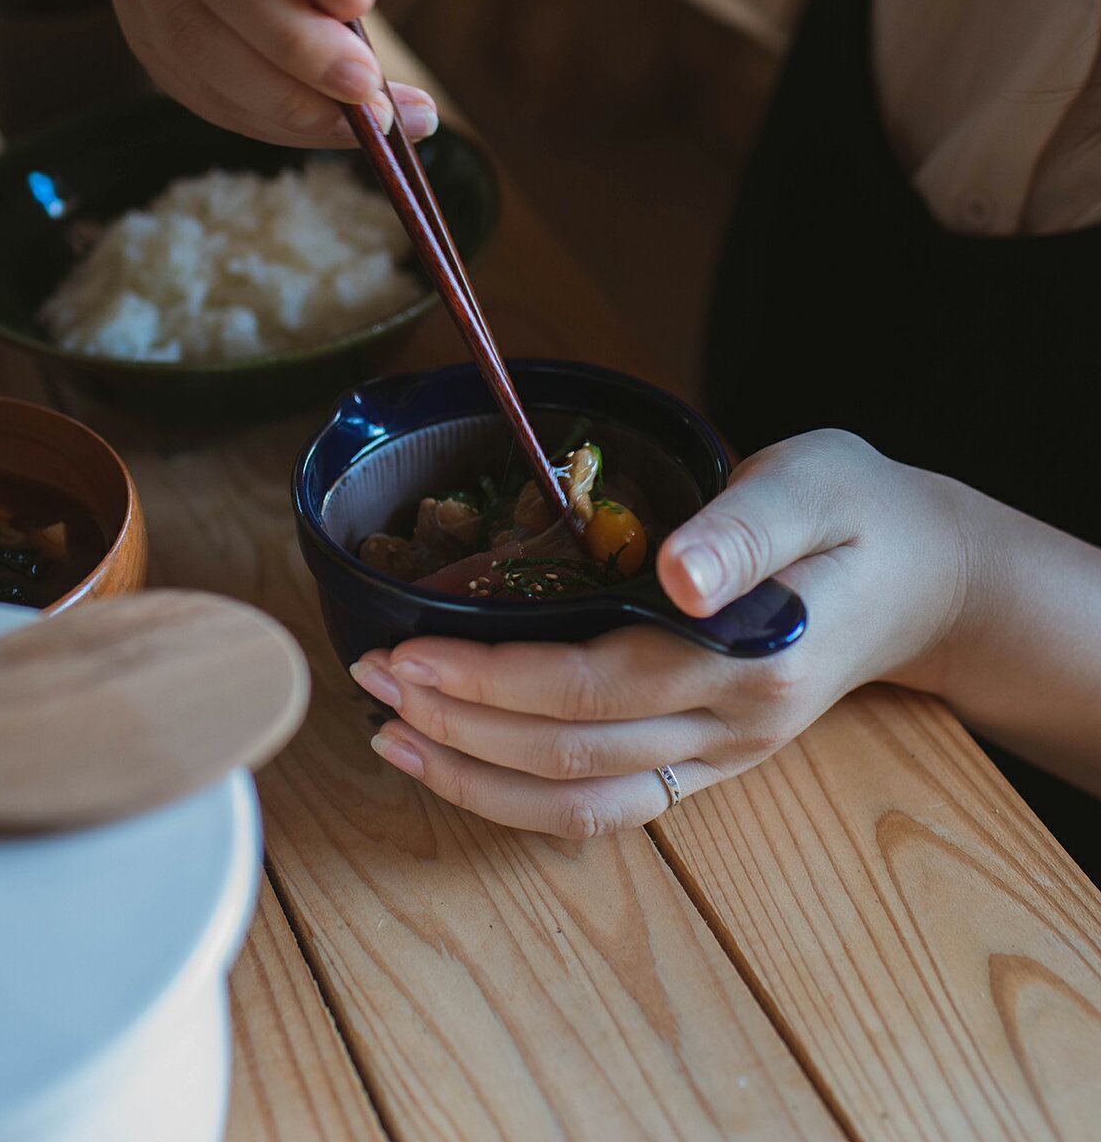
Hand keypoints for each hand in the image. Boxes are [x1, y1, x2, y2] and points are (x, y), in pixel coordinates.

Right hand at [104, 0, 436, 146]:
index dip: (292, 37)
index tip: (365, 80)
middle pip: (196, 34)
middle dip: (294, 94)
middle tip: (376, 119)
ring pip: (200, 79)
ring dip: (293, 120)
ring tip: (374, 126)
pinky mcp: (156, 39)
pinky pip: (210, 101)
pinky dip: (278, 124)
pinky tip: (336, 123)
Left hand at [350, 430, 972, 835]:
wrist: (920, 578)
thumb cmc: (859, 513)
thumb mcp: (815, 482)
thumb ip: (746, 526)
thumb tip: (675, 571)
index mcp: (754, 654)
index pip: (594, 686)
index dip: (489, 679)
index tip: (404, 652)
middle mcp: (734, 725)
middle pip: (570, 755)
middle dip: (456, 725)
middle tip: (368, 682)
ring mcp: (721, 756)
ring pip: (581, 805)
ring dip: (475, 779)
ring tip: (391, 738)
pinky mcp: (707, 763)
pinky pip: (607, 807)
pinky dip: (524, 798)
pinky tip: (464, 766)